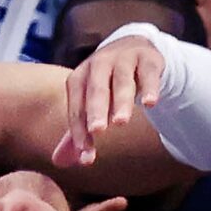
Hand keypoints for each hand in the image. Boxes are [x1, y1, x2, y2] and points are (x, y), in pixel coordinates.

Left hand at [53, 33, 165, 168]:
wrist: (132, 47)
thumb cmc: (106, 83)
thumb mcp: (89, 104)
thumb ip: (77, 132)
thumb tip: (59, 163)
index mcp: (79, 78)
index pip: (78, 108)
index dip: (80, 132)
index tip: (85, 155)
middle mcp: (99, 65)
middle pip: (96, 90)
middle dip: (96, 110)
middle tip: (97, 131)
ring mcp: (124, 59)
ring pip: (122, 81)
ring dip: (121, 101)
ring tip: (121, 122)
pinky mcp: (148, 58)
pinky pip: (148, 73)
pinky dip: (150, 87)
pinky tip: (151, 103)